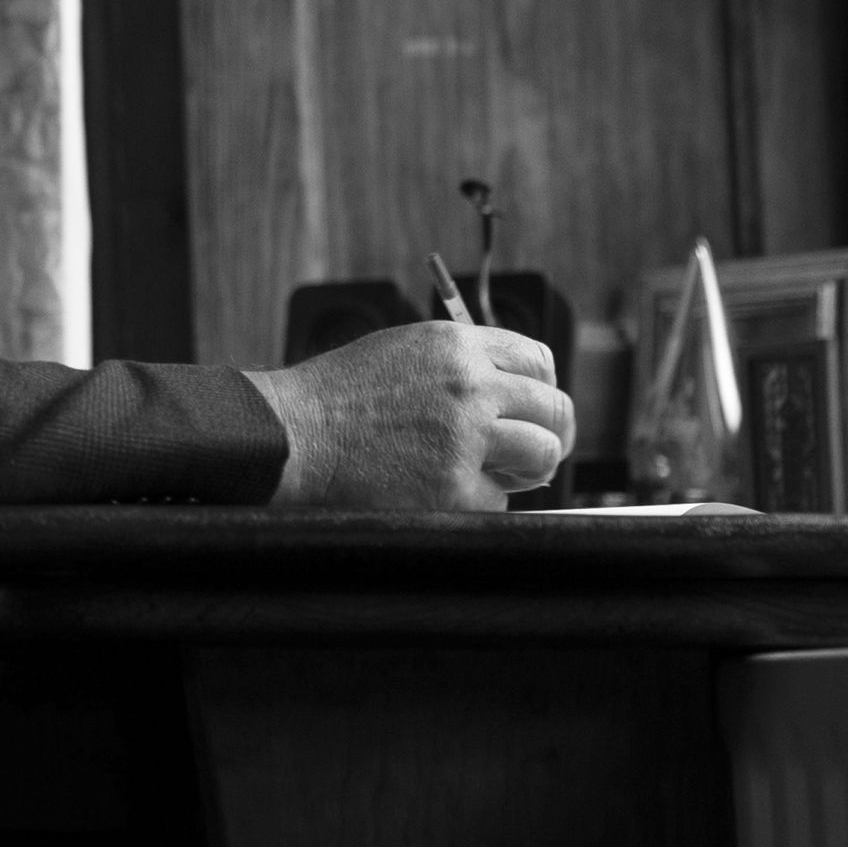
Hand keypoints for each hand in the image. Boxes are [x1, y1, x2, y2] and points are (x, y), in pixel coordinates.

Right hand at [244, 321, 573, 509]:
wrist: (293, 433)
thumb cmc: (337, 396)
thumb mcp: (402, 351)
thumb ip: (460, 364)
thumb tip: (513, 395)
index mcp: (456, 345)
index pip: (539, 360)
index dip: (543, 389)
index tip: (537, 408)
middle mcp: (469, 384)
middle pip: (554, 408)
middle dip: (553, 433)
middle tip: (537, 452)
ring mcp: (465, 437)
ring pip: (543, 454)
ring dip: (527, 469)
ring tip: (498, 474)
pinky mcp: (455, 487)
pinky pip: (500, 500)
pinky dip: (479, 500)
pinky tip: (444, 489)